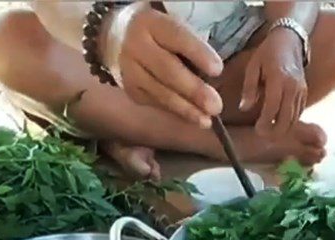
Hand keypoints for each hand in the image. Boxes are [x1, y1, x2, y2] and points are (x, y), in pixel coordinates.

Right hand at [109, 4, 223, 126]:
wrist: (116, 39)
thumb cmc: (157, 33)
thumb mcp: (170, 27)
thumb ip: (189, 46)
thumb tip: (210, 75)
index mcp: (152, 23)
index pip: (177, 37)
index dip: (198, 54)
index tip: (218, 70)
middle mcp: (137, 46)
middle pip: (168, 71)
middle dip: (194, 90)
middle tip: (215, 106)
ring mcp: (131, 71)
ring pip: (161, 93)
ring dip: (186, 109)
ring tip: (206, 120)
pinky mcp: (131, 90)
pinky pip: (156, 103)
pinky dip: (176, 111)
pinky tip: (192, 118)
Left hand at [240, 27, 307, 136]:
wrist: (290, 40)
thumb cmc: (268, 53)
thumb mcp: (253, 66)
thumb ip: (249, 89)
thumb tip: (244, 109)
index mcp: (278, 79)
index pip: (273, 108)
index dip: (265, 123)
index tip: (258, 130)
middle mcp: (293, 87)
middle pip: (286, 119)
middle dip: (275, 132)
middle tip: (263, 135)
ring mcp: (301, 91)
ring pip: (294, 119)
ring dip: (282, 129)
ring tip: (270, 132)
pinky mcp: (305, 93)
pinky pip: (298, 113)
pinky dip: (289, 122)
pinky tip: (279, 123)